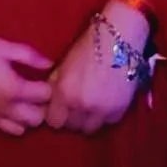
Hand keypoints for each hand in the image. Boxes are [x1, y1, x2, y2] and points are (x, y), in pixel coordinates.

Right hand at [0, 27, 53, 135]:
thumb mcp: (2, 47)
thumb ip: (29, 56)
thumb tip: (50, 64)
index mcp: (13, 88)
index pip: (45, 95)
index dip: (50, 85)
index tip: (47, 76)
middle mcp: (6, 108)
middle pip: (38, 117)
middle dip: (43, 105)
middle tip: (39, 90)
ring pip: (24, 128)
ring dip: (30, 116)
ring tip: (27, 100)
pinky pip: (7, 130)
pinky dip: (15, 122)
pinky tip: (12, 107)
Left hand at [46, 2, 149, 134]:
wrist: (119, 38)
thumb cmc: (88, 46)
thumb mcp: (64, 64)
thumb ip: (54, 85)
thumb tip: (47, 101)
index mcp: (64, 93)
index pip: (54, 122)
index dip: (56, 115)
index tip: (60, 109)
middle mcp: (81, 106)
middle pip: (72, 127)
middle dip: (71, 118)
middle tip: (75, 107)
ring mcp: (102, 110)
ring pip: (89, 129)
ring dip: (88, 120)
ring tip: (90, 107)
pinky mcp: (119, 110)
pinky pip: (107, 122)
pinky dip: (105, 116)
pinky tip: (105, 102)